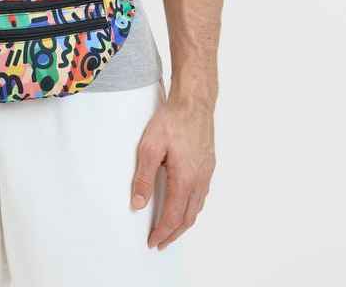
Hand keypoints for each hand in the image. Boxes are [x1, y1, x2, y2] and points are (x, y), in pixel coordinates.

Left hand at [130, 90, 215, 250]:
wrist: (194, 101)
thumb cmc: (172, 120)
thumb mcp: (149, 147)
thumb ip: (143, 178)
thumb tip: (137, 204)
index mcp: (184, 179)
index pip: (173, 216)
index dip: (162, 232)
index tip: (153, 241)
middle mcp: (199, 180)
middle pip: (188, 217)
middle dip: (174, 234)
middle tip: (161, 243)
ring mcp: (206, 172)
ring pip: (197, 207)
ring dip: (184, 222)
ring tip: (171, 229)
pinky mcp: (208, 164)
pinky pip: (202, 194)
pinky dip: (192, 207)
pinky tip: (185, 204)